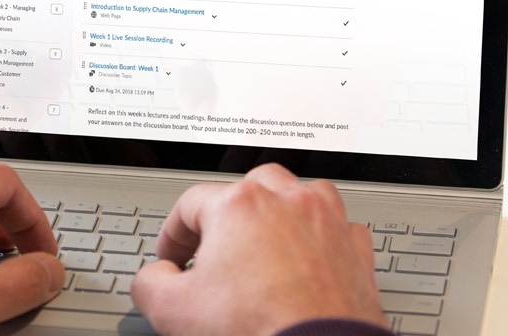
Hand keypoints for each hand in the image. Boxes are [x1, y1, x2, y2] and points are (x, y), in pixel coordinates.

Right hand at [131, 163, 384, 334]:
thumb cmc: (258, 332)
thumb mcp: (172, 310)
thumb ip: (150, 282)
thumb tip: (153, 277)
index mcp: (240, 206)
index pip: (191, 204)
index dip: (173, 235)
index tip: (172, 261)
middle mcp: (288, 202)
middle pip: (249, 186)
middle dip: (228, 214)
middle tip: (215, 247)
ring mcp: (328, 224)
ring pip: (300, 194)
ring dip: (280, 212)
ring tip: (265, 244)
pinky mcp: (356, 253)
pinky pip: (339, 228)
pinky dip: (321, 238)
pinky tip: (309, 259)